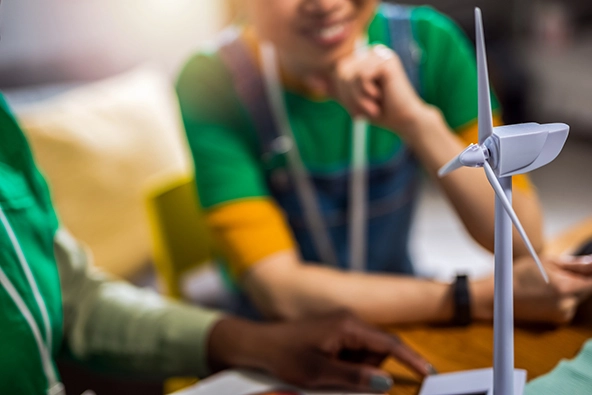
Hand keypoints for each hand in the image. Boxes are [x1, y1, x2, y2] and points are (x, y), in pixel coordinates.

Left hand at [207, 311, 433, 391]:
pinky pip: (353, 351)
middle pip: (378, 351)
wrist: (259, 343)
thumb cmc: (286, 355)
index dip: (412, 360)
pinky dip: (345, 364)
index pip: (390, 344)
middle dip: (367, 370)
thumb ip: (354, 378)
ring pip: (365, 354)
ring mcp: (342, 324)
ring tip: (325, 370)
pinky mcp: (335, 331)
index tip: (429, 374)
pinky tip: (324, 365)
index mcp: (348, 325)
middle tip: (337, 377)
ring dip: (354, 368)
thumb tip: (385, 383)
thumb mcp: (320, 373)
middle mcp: (349, 319)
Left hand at [325, 44, 429, 136]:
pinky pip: (361, 76)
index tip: (359, 107)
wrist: (404, 121)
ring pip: (350, 74)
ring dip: (358, 97)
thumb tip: (309, 79)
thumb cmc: (380, 111)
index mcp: (364, 58)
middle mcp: (372, 51)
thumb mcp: (351, 99)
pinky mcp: (386, 61)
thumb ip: (333, 88)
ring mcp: (380, 54)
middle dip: (350, 96)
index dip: (344, 93)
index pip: (337, 72)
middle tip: (366, 108)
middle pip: (341, 72)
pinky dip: (366, 93)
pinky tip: (380, 98)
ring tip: (373, 105)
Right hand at [514, 255, 591, 323]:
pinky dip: (563, 298)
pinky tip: (546, 293)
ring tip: (548, 282)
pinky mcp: (559, 320)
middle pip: (586, 289)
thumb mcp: (545, 262)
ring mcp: (563, 315)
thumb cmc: (518, 276)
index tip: (586, 268)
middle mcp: (567, 305)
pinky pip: (569, 305)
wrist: (500, 297)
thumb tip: (591, 263)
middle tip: (560, 271)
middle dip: (579, 279)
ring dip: (571, 288)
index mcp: (565, 288)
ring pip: (577, 297)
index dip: (590, 274)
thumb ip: (574, 264)